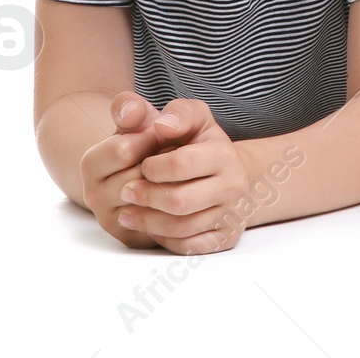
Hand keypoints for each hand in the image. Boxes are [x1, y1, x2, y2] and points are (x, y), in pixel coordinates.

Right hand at [78, 91, 169, 248]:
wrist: (154, 170)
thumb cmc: (150, 139)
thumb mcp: (143, 117)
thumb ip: (132, 108)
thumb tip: (134, 112)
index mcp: (90, 164)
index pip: (122, 151)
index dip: (149, 140)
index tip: (159, 137)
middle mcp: (94, 196)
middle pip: (138, 178)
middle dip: (164, 163)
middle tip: (173, 155)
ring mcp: (113, 220)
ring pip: (151, 203)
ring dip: (173, 183)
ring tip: (177, 172)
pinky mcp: (134, 238)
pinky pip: (161, 225)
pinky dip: (177, 207)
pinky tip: (180, 193)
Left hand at [117, 98, 256, 254]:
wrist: (231, 172)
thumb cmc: (200, 143)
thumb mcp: (192, 118)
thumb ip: (175, 112)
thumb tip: (162, 124)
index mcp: (224, 154)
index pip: (180, 164)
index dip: (153, 167)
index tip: (142, 164)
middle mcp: (234, 186)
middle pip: (179, 201)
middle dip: (145, 197)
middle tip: (126, 192)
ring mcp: (232, 214)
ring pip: (182, 228)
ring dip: (147, 222)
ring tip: (126, 213)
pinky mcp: (226, 237)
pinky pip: (189, 246)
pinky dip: (165, 239)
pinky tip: (150, 228)